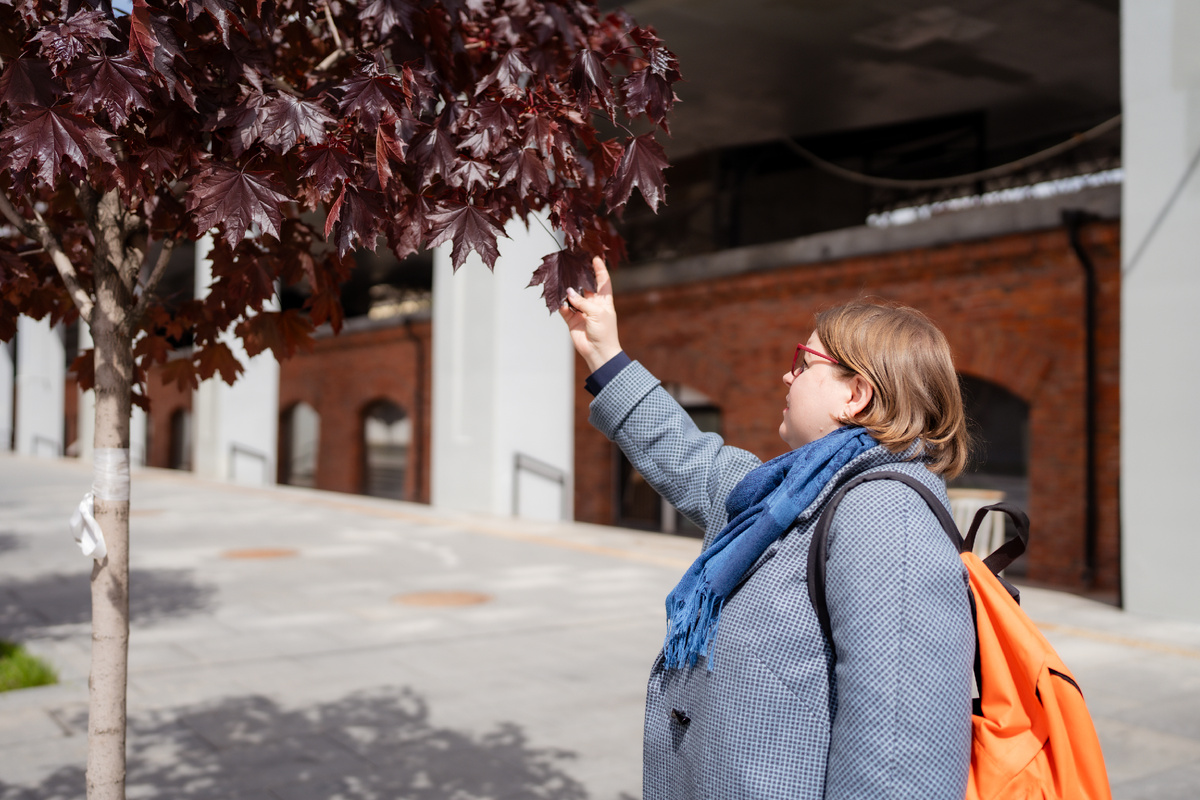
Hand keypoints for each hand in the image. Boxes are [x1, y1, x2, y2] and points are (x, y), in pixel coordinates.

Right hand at [558, 257, 622, 372]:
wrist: (598, 352)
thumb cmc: (604, 332)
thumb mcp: (597, 313)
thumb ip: (582, 302)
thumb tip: (569, 292)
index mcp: (604, 301)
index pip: (603, 281)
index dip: (600, 269)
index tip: (596, 258)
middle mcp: (593, 304)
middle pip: (586, 286)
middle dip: (580, 277)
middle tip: (573, 265)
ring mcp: (582, 312)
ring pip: (573, 297)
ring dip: (568, 291)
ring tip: (562, 281)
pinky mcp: (572, 320)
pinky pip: (564, 309)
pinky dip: (561, 305)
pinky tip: (559, 301)